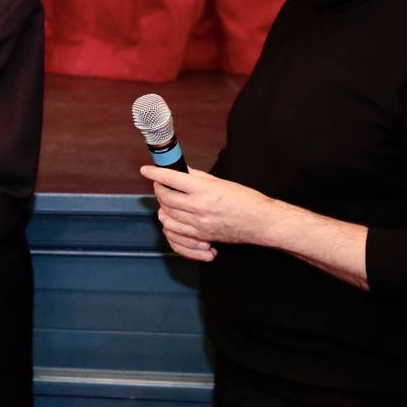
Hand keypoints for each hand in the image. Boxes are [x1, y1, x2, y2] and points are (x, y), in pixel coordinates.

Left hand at [140, 166, 275, 260]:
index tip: (146, 170)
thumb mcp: (221, 182)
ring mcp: (198, 224)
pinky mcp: (201, 236)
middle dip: (158, 189)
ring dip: (162, 206)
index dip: (155, 173)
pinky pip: (174, 233)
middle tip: (160, 184)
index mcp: (204, 190)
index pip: (171, 178)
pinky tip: (172, 218)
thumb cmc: (246, 200)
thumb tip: (181, 171)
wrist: (261, 222)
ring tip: (167, 200)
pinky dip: (169, 225)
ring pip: (166, 216)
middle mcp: (198, 207)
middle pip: (165, 197)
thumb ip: (197, 177)